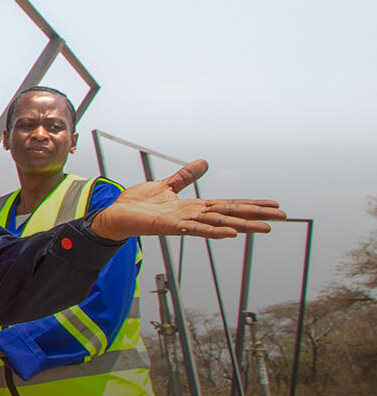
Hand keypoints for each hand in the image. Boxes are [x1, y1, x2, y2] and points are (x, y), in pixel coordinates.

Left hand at [90, 160, 284, 240]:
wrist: (114, 214)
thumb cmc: (138, 204)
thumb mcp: (166, 185)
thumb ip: (185, 177)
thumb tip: (204, 162)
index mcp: (193, 207)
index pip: (229, 205)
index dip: (251, 205)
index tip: (274, 206)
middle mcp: (192, 216)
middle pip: (230, 214)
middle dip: (255, 216)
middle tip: (281, 218)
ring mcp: (182, 223)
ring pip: (218, 224)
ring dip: (241, 226)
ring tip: (264, 228)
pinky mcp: (169, 227)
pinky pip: (195, 230)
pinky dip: (213, 231)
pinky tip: (230, 233)